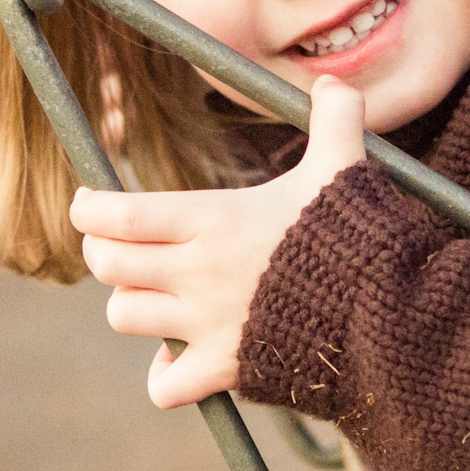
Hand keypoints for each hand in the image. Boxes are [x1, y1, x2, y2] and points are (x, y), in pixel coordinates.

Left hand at [70, 75, 366, 408]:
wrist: (382, 311)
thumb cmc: (357, 235)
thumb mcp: (342, 168)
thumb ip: (336, 120)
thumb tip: (337, 83)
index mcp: (215, 221)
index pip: (119, 215)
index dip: (90, 209)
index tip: (87, 203)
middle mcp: (199, 273)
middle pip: (108, 264)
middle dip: (103, 250)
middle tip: (117, 243)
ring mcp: (208, 325)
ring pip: (125, 316)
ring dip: (131, 303)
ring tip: (153, 292)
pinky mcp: (226, 369)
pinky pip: (165, 386)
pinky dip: (164, 376)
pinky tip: (179, 358)